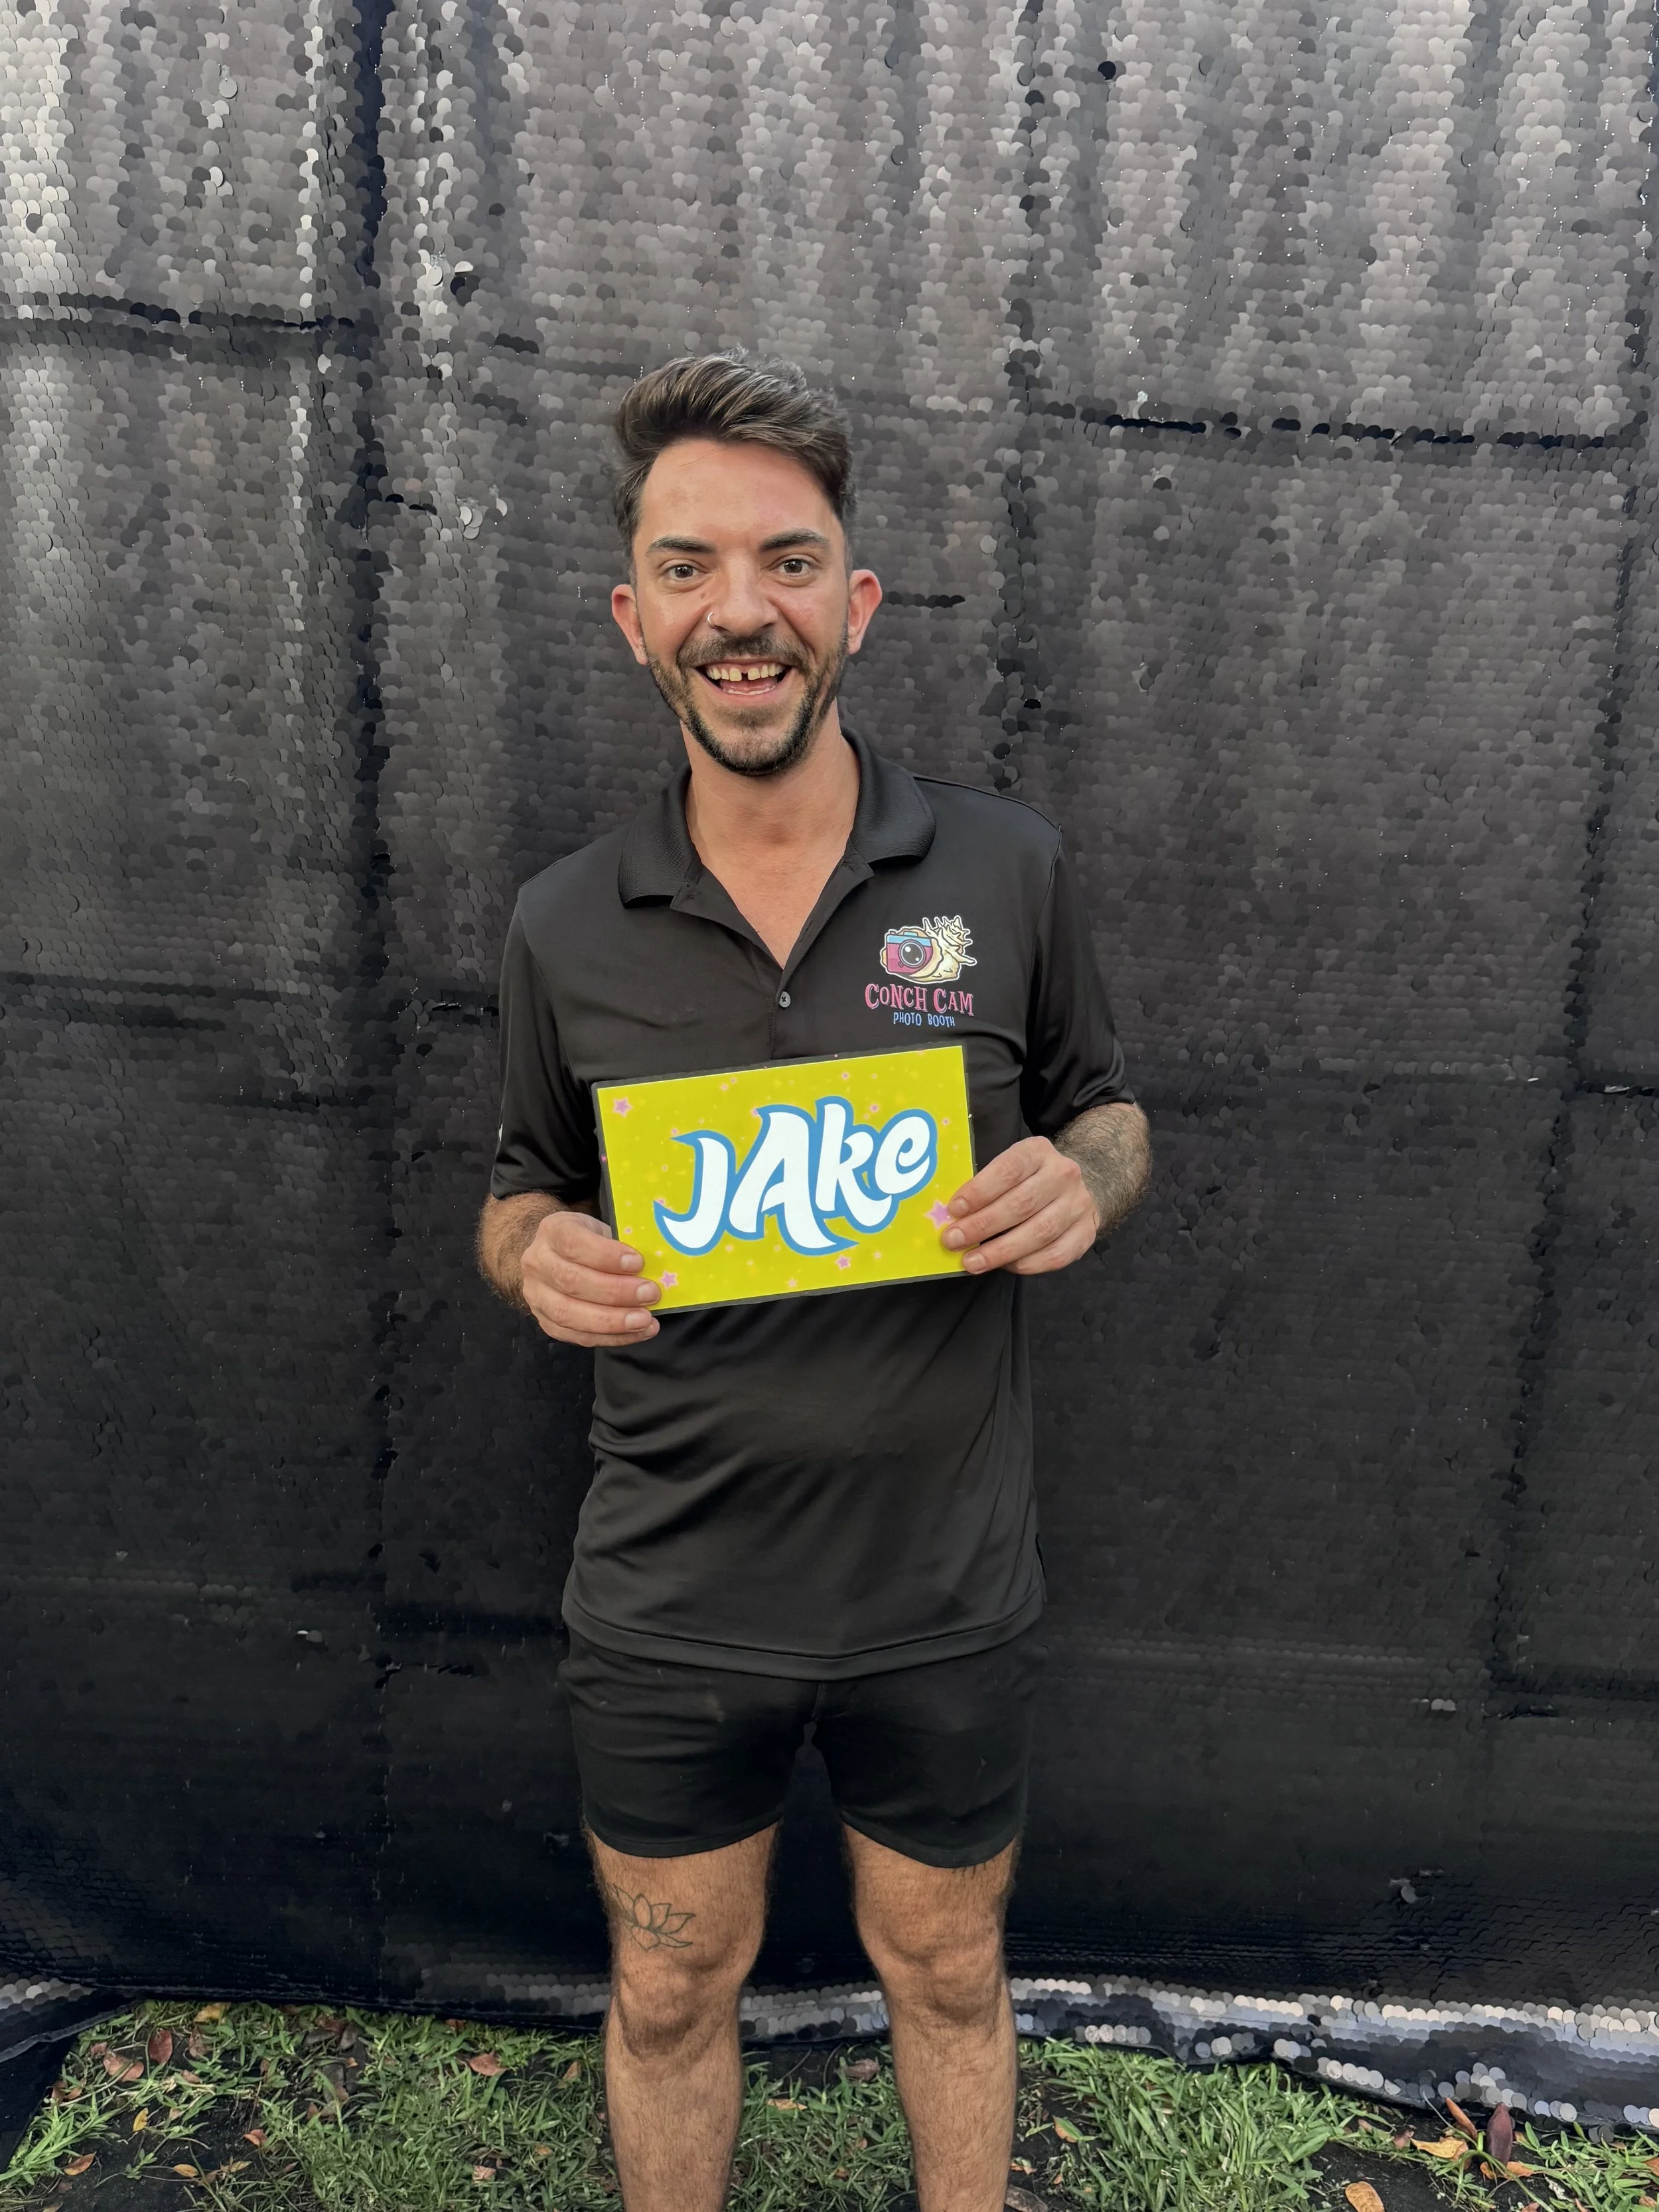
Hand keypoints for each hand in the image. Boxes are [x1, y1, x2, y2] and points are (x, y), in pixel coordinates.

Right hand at [521, 1210, 660, 1346]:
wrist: (554, 1256)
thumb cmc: (588, 1241)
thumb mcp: (601, 1229)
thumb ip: (621, 1244)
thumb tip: (657, 1265)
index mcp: (553, 1231)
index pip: (574, 1243)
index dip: (606, 1255)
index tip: (637, 1263)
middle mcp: (537, 1263)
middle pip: (571, 1281)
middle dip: (615, 1292)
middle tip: (650, 1294)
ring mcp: (536, 1296)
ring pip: (569, 1314)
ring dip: (612, 1321)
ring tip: (644, 1320)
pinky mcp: (546, 1322)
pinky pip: (576, 1336)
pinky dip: (610, 1338)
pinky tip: (636, 1333)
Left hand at [940, 1135, 1099, 1275]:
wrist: (1077, 1186)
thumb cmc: (1029, 1179)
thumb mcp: (1009, 1166)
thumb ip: (985, 1184)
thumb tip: (952, 1215)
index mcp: (1038, 1151)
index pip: (1009, 1170)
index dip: (980, 1191)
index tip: (954, 1209)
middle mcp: (1063, 1175)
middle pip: (1021, 1204)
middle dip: (982, 1225)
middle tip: (953, 1241)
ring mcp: (1078, 1205)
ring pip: (1039, 1233)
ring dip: (1000, 1251)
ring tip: (971, 1262)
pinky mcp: (1086, 1234)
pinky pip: (1055, 1255)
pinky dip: (1026, 1264)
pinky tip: (1003, 1266)